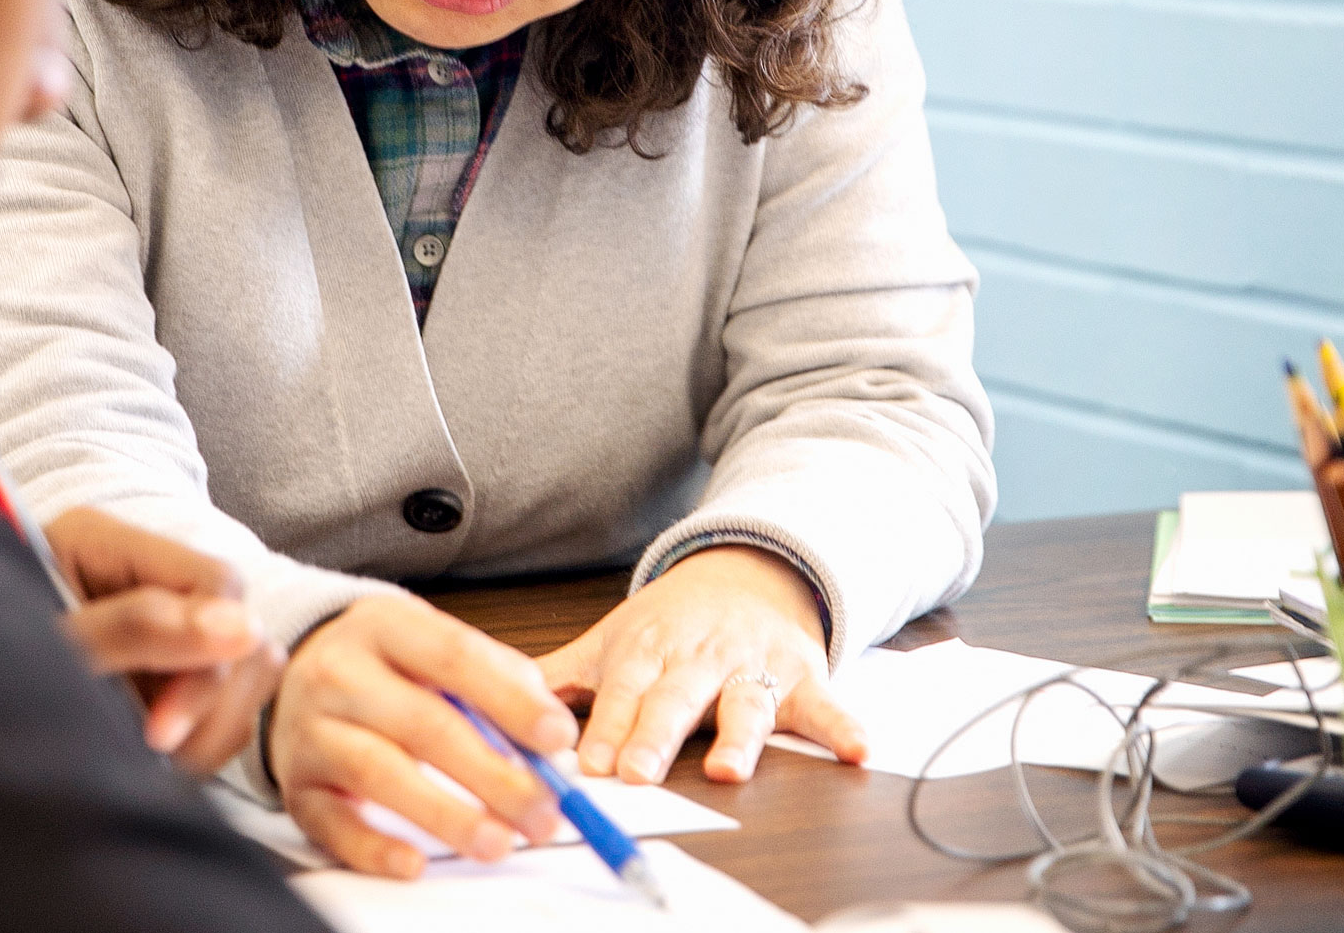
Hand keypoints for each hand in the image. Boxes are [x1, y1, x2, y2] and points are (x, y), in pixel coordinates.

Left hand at [48, 508, 284, 773]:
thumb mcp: (49, 649)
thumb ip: (135, 630)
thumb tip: (239, 625)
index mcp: (107, 542)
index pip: (216, 580)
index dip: (211, 652)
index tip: (163, 729)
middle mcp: (143, 578)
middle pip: (241, 625)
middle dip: (208, 699)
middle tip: (154, 750)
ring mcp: (159, 630)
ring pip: (244, 672)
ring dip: (209, 727)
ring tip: (148, 759)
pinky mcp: (164, 679)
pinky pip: (224, 707)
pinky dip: (201, 740)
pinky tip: (152, 759)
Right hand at [270, 595, 575, 877]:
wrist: (296, 672)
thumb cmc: (382, 663)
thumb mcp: (430, 641)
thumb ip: (494, 675)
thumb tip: (549, 730)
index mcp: (383, 625)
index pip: (454, 656)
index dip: (510, 700)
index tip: (557, 738)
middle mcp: (339, 673)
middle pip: (422, 724)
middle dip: (492, 775)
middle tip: (543, 812)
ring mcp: (311, 730)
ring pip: (378, 773)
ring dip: (446, 814)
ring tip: (499, 842)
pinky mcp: (296, 786)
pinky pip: (332, 823)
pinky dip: (373, 848)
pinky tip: (415, 861)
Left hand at [537, 545, 864, 783]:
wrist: (750, 571)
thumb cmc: (671, 622)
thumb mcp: (613, 642)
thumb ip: (557, 679)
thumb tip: (484, 699)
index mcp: (648, 649)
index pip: (622, 691)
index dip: (602, 726)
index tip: (581, 765)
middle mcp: (699, 657)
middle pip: (674, 698)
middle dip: (654, 734)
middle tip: (635, 772)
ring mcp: (753, 665)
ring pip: (746, 702)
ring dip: (740, 736)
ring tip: (732, 768)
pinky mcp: (803, 677)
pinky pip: (827, 706)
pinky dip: (844, 728)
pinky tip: (859, 751)